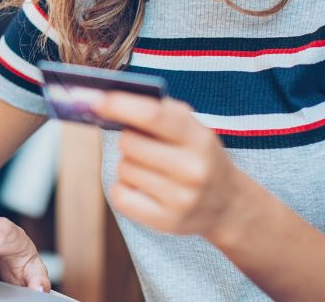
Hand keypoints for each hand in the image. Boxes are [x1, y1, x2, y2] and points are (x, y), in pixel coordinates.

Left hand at [95, 92, 244, 240]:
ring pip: (123, 168)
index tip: (97, 101)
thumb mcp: (192, 128)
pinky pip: (120, 196)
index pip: (152, 116)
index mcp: (199, 138)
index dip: (120, 106)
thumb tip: (109, 102)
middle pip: (129, 143)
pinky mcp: (166, 222)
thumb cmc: (197, 155)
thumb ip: (158, 111)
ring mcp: (181, 199)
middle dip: (128, 139)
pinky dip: (123, 188)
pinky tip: (142, 188)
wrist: (227, 204)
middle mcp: (192, 169)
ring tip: (151, 169)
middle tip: (142, 144)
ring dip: (128, 164)